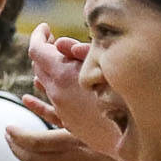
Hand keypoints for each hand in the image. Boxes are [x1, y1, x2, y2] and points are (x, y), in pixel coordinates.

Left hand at [6, 101, 139, 160]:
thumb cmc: (122, 138)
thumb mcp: (99, 117)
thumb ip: (75, 105)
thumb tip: (53, 83)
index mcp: (71, 140)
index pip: (33, 140)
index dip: (16, 136)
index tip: (8, 129)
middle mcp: (67, 159)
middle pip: (30, 157)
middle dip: (15, 147)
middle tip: (8, 138)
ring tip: (18, 152)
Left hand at [28, 24, 119, 155]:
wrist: (132, 133)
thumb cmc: (124, 95)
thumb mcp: (107, 64)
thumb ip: (82, 51)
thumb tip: (60, 43)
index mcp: (62, 73)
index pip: (36, 48)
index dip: (38, 34)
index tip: (45, 27)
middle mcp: (57, 91)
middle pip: (38, 65)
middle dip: (43, 50)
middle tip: (54, 40)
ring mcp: (61, 109)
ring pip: (43, 85)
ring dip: (45, 71)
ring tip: (54, 61)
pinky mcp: (69, 123)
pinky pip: (45, 109)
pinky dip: (37, 99)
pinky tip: (28, 98)